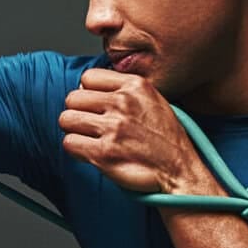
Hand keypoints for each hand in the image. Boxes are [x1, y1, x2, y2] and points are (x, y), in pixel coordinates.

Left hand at [58, 67, 203, 193]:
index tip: (94, 106)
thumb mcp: (153, 100)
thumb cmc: (165, 139)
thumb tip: (85, 89)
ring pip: (66, 119)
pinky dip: (75, 150)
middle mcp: (123, 103)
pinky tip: (90, 153)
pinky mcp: (104, 153)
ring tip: (89, 139)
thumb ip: (124, 90)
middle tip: (90, 126)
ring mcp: (113, 128)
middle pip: (73, 98)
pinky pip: (69, 143)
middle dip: (77, 112)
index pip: (88, 77)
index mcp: (136, 85)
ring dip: (74, 131)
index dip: (87, 93)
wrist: (180, 170)